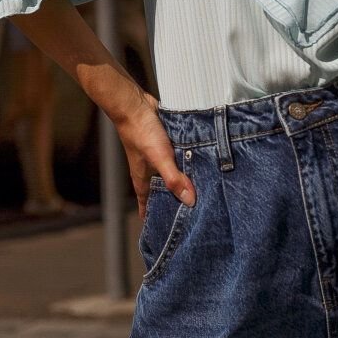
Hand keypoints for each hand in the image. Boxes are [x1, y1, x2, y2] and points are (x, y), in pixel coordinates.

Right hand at [110, 87, 196, 223]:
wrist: (136, 105)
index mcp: (143, 179)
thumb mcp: (160, 159)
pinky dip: (187, 162)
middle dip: (173, 201)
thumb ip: (174, 179)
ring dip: (183, 180)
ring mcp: (158, 156)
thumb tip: (190, 201)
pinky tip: (201, 163)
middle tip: (191, 213)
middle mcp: (150, 170)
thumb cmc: (142, 133)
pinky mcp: (167, 143)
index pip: (147, 205)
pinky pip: (178, 157)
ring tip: (202, 191)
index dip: (153, 218)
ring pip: (171, 174)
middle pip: (162, 191)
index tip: (163, 232)